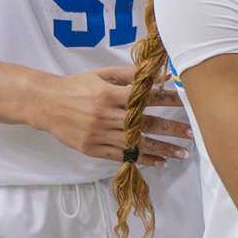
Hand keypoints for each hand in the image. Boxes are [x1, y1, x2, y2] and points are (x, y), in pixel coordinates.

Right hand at [37, 65, 190, 166]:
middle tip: (191, 134)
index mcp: (108, 95)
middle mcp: (105, 116)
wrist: (46, 104)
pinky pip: (122, 157)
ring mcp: (99, 135)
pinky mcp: (93, 149)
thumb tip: (159, 75)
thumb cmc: (77, 86)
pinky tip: (159, 161)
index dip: (166, 99)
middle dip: (170, 129)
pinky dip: (142, 159)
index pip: (144, 98)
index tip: (186, 102)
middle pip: (144, 124)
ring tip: (181, 153)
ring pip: (136, 144)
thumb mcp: (102, 75)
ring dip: (162, 149)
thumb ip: (131, 76)